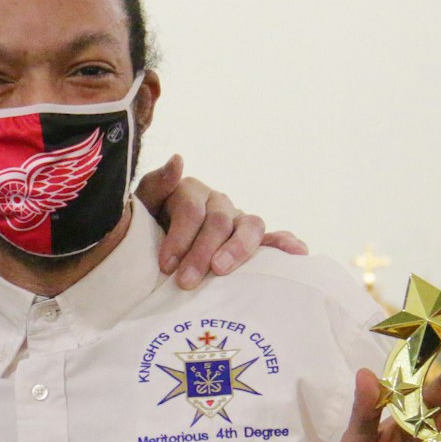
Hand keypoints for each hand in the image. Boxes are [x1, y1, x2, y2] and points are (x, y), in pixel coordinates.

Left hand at [133, 154, 305, 288]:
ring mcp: (237, 219)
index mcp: (191, 191)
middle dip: (201, 253)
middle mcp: (218, 202)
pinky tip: (297, 253)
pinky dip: (286, 243)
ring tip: (223, 270)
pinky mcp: (251, 238)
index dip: (180, 237)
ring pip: (249, 227)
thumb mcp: (143, 205)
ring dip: (239, 249)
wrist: (154, 243)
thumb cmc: (147, 226)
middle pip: (218, 223)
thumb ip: (157, 184)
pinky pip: (272, 238)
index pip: (192, 210)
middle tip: (187, 281)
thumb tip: (178, 159)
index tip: (166, 265)